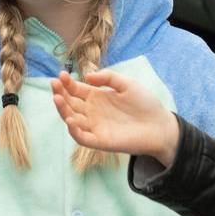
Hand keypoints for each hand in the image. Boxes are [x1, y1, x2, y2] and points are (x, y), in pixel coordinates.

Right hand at [50, 69, 180, 166]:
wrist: (160, 125)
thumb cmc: (145, 104)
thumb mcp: (126, 84)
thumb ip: (108, 78)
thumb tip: (86, 76)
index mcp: (96, 97)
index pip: (75, 90)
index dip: (66, 83)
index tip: (61, 74)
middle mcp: (92, 112)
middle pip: (70, 103)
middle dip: (60, 94)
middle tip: (54, 84)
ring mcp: (94, 127)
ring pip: (71, 120)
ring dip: (63, 110)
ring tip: (57, 99)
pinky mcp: (100, 141)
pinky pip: (82, 138)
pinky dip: (74, 131)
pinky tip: (71, 120)